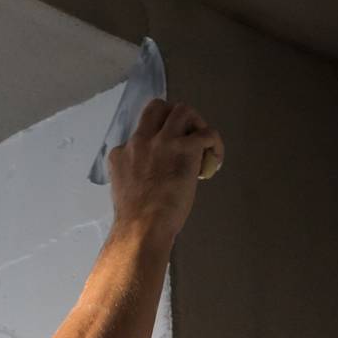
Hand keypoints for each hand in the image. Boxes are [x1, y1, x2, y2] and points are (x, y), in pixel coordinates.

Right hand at [108, 98, 224, 243]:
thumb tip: (153, 180)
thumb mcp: (125, 191)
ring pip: (183, 110)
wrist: (141, 230)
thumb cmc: (134, 223)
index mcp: (122, 153)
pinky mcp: (183, 149)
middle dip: (174, 118)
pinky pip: (207, 133)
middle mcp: (140, 141)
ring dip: (196, 124)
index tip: (167, 157)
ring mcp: (162, 142)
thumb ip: (136, 176)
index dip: (157, 139)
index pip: (140, 132)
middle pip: (158, 107)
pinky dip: (214, 143)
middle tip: (187, 138)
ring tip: (203, 147)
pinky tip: (215, 161)